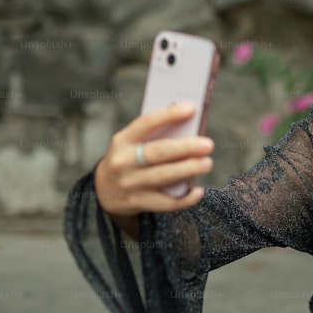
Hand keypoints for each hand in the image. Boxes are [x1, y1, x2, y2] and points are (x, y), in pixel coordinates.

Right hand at [94, 103, 214, 216]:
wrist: (104, 190)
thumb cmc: (129, 159)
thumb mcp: (131, 143)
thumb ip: (154, 136)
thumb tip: (190, 129)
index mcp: (122, 140)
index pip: (146, 123)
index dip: (168, 115)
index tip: (191, 109)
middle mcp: (123, 162)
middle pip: (158, 152)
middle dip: (185, 148)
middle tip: (208, 144)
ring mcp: (129, 184)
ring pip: (162, 176)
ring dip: (187, 170)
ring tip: (207, 163)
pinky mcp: (137, 202)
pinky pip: (165, 203)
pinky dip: (184, 199)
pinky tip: (198, 192)